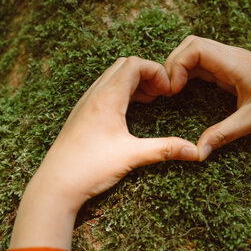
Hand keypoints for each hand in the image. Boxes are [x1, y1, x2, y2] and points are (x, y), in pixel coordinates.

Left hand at [10, 57, 198, 249]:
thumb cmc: (89, 168)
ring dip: (134, 82)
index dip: (156, 71)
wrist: (55, 185)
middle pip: (123, 66)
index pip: (134, 64)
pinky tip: (130, 112)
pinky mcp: (81, 115)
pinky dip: (121, 92)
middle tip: (162, 93)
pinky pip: (103, 90)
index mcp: (107, 98)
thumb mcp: (132, 156)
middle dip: (147, 74)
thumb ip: (165, 149)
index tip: (169, 91)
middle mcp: (94, 95)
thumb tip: (195, 151)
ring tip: (152, 100)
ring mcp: (85, 104)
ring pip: (112, 77)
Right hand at [164, 35, 250, 161]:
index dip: (177, 65)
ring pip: (197, 51)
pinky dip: (191, 72)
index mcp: (237, 63)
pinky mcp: (234, 69)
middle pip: (192, 44)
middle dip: (174, 63)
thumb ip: (222, 135)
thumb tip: (197, 153)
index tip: (173, 90)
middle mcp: (233, 56)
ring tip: (172, 91)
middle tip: (167, 90)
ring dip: (181, 67)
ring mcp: (233, 61)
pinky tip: (185, 89)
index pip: (196, 48)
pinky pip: (206, 63)